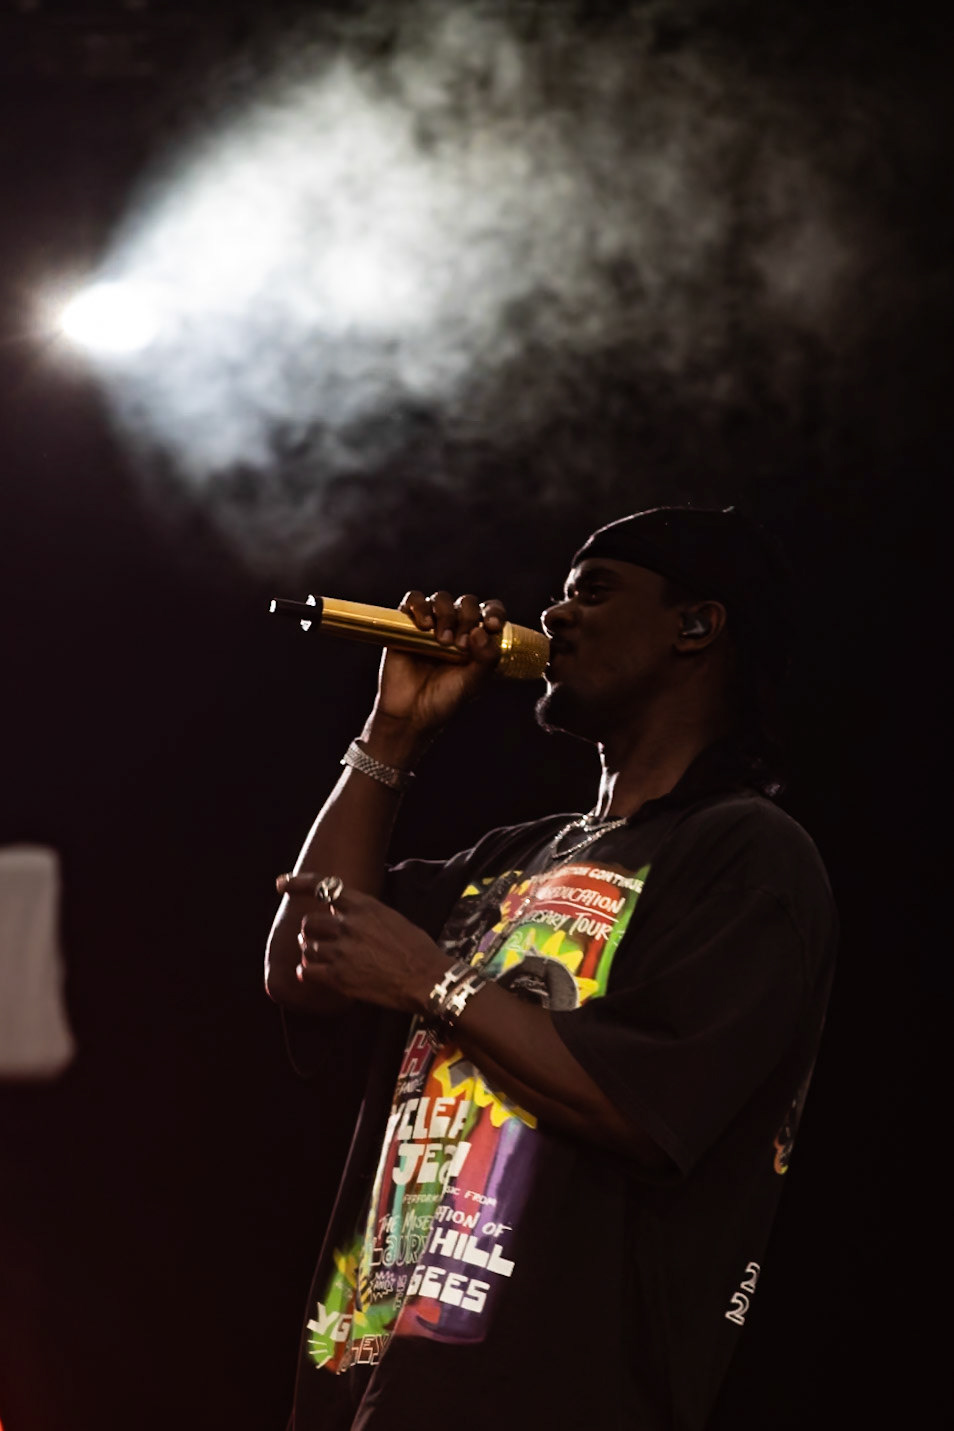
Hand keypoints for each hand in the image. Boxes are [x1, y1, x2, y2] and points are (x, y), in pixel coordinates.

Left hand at [275, 874, 449, 1013]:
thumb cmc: (416, 948)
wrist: (427, 979)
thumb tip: (341, 913)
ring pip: (307, 947)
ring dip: (311, 952)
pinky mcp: (338, 977)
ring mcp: (341, 952)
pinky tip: (312, 974)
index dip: (297, 882)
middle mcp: (348, 925)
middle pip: (309, 923)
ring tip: (324, 958)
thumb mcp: (391, 918)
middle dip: (311, 931)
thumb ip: (363, 914)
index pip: (323, 886)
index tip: (281, 884)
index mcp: (364, 906)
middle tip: (319, 939)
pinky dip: (307, 972)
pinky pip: (307, 971)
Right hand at [371, 591, 507, 741]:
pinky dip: (420, 606)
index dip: (494, 612)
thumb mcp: (473, 683)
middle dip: (468, 618)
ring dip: (446, 613)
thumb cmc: (444, 699)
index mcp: (478, 639)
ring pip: (442, 598)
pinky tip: (424, 625)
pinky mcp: (406, 624)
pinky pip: (413, 600)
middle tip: (461, 644)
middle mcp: (456, 627)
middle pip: (467, 603)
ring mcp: (431, 624)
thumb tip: (481, 630)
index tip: (492, 625)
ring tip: (442, 640)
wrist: (409, 713)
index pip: (491, 611)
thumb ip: (486, 659)